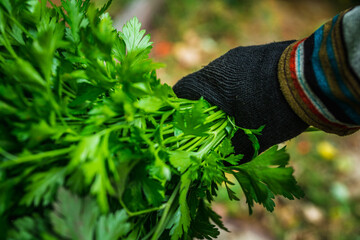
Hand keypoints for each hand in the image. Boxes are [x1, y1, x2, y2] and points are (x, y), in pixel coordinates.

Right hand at [173, 41, 308, 161]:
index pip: (181, 91)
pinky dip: (243, 85)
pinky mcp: (258, 52)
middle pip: (202, 86)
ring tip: (245, 110)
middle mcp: (222, 64)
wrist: (314, 79)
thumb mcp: (254, 138)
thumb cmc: (277, 109)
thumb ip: (234, 151)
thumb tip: (223, 163)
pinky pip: (241, 71)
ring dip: (227, 95)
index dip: (180, 108)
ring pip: (223, 78)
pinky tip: (260, 96)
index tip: (188, 122)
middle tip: (220, 123)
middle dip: (208, 106)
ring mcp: (240, 55)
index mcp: (212, 83)